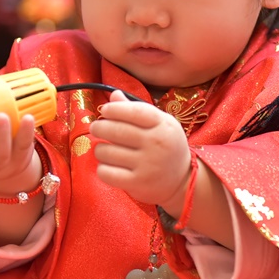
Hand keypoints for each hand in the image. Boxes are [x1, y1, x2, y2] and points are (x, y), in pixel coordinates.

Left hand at [90, 91, 190, 206]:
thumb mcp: (159, 123)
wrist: (182, 180)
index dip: (115, 109)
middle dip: (99, 127)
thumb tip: (113, 95)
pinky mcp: (137, 183)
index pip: (134, 111)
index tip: (105, 110)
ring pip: (107, 152)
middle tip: (96, 128)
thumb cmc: (166, 146)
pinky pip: (107, 173)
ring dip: (100, 149)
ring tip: (104, 149)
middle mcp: (156, 143)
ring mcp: (147, 165)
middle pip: (117, 130)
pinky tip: (107, 166)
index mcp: (163, 125)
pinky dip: (102, 168)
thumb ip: (136, 109)